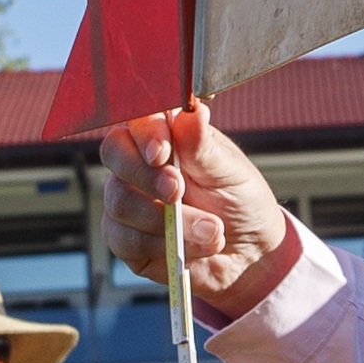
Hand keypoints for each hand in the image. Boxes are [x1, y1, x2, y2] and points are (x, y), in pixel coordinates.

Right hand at [99, 102, 296, 315]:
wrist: (248, 251)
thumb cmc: (239, 201)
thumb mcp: (228, 170)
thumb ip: (202, 145)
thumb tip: (193, 111)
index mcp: (164, 134)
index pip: (138, 120)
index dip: (144, 134)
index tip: (162, 153)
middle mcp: (139, 163)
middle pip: (114, 154)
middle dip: (148, 177)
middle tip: (179, 192)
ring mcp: (127, 200)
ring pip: (121, 202)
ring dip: (170, 221)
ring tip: (211, 231)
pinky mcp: (125, 239)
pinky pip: (125, 240)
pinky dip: (163, 246)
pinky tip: (193, 248)